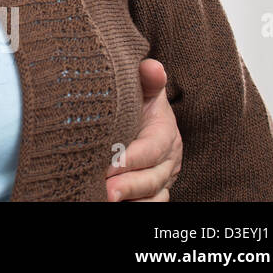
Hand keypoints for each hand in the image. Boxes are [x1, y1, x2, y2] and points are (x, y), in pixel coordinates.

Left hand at [106, 58, 183, 200]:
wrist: (143, 118)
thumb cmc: (137, 103)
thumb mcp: (143, 89)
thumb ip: (147, 80)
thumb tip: (152, 66)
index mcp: (164, 134)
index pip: (152, 149)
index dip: (132, 158)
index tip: (110, 164)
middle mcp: (168, 161)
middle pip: (152, 178)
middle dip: (129, 185)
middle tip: (105, 190)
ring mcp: (161, 179)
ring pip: (153, 196)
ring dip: (132, 199)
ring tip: (106, 199)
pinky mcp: (153, 192)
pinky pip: (151, 205)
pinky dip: (137, 207)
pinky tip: (112, 204)